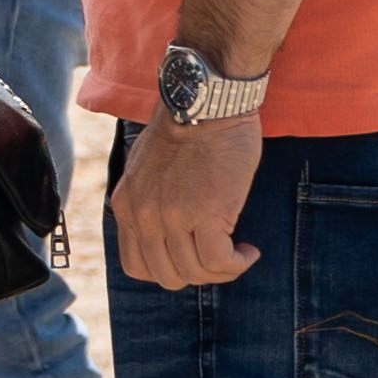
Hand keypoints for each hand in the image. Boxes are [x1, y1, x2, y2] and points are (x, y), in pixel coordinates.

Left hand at [112, 111, 263, 288]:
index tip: (193, 256)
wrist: (208, 101)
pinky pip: (220, 262)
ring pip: (196, 273)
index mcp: (126, 204)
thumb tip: (174, 235)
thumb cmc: (189, 128)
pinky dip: (238, 263)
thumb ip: (152, 201)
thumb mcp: (150, 168)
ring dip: (224, 270)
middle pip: (168, 276)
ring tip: (240, 252)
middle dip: (198, 273)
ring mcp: (171, 216)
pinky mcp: (205, 213)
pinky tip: (250, 250)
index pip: (137, 266)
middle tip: (222, 255)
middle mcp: (143, 215)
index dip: (169, 269)